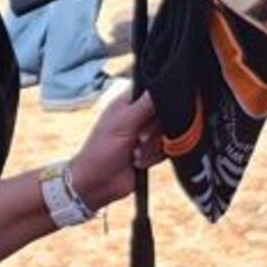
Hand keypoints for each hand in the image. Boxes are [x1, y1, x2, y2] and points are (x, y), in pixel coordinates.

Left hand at [64, 92, 161, 207]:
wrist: (98, 184)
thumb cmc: (101, 151)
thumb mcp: (124, 124)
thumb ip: (145, 105)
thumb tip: (163, 83)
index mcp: (129, 102)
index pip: (154, 90)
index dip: (160, 100)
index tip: (155, 114)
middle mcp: (140, 115)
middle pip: (166, 114)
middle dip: (154, 132)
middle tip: (138, 139)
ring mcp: (147, 134)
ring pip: (168, 134)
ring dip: (151, 148)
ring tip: (134, 153)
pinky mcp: (153, 150)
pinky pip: (167, 150)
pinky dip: (154, 158)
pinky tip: (138, 162)